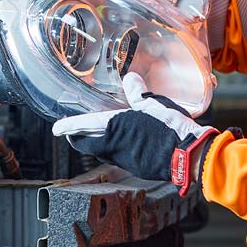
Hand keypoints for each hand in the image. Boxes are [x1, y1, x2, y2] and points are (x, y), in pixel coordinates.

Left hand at [52, 73, 218, 192]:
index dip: (69, 127)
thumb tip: (130, 79)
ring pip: (105, 152)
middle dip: (81, 138)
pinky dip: (117, 149)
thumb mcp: (153, 103)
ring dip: (99, 144)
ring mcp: (126, 160)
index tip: (56, 129)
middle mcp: (116, 147)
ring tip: (99, 135)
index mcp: (115, 128)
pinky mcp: (138, 168)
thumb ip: (137, 92)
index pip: (85, 127)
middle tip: (75, 133)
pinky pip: (121, 158)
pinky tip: (127, 144)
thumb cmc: (170, 127)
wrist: (189, 155)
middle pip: (90, 144)